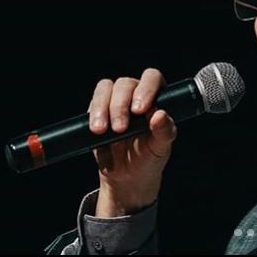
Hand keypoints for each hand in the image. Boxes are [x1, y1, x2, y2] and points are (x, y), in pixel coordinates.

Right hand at [88, 68, 176, 216]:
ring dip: (102, 108)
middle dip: (120, 105)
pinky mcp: (98, 110)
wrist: (127, 177)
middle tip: (120, 128)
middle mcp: (135, 94)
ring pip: (105, 89)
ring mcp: (115, 100)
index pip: (152, 78)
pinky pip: (92, 103)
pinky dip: (92, 115)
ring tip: (101, 130)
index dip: (145, 89)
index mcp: (157, 97)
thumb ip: (164, 131)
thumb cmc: (149, 157)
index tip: (139, 110)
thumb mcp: (160, 147)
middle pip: (125, 84)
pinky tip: (96, 131)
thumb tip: (160, 115)